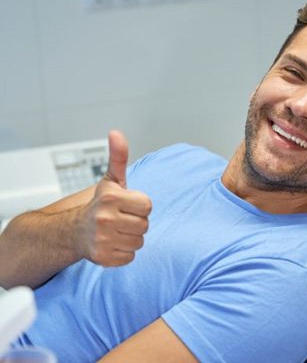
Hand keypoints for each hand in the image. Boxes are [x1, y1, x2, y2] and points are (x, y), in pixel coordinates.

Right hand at [77, 130, 151, 266]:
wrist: (74, 231)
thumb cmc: (100, 204)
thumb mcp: (111, 180)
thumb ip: (118, 157)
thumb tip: (116, 132)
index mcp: (111, 197)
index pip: (148, 205)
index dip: (139, 206)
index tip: (126, 205)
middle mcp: (105, 218)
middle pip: (145, 225)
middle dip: (136, 222)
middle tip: (120, 219)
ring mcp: (103, 240)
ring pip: (139, 241)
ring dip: (131, 237)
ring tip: (116, 231)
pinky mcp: (103, 258)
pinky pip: (130, 256)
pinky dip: (124, 252)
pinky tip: (112, 243)